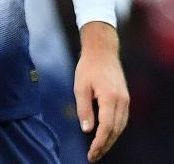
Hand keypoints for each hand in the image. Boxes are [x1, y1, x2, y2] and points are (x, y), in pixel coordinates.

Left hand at [75, 22, 128, 161]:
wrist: (102, 51)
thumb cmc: (88, 67)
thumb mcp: (80, 86)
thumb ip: (84, 109)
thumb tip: (87, 130)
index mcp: (110, 98)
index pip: (106, 127)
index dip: (99, 143)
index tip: (92, 153)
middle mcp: (122, 101)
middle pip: (115, 130)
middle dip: (105, 145)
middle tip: (93, 156)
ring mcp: (126, 100)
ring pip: (120, 126)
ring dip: (111, 140)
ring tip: (99, 149)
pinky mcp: (125, 99)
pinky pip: (122, 119)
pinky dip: (115, 130)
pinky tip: (106, 135)